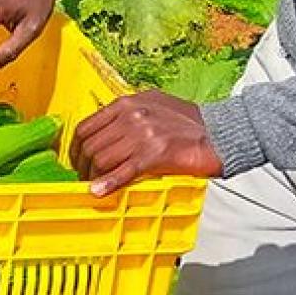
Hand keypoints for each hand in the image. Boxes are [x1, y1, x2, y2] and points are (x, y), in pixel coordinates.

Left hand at [71, 90, 222, 195]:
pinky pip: (123, 171)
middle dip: (82, 166)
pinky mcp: (155, 154)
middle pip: (90, 144)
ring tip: (93, 186)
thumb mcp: (152, 106)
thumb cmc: (188, 123)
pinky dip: (108, 183)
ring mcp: (142, 134)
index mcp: (127, 103)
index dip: (76, 147)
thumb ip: (127, 114)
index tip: (76, 160)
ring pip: (102, 159)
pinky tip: (99, 192)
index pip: (87, 126)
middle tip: (83, 178)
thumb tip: (105, 132)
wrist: (219, 134)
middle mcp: (131, 115)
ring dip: (93, 177)